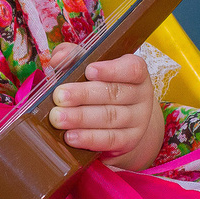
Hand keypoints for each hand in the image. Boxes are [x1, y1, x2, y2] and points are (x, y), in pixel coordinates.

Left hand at [47, 42, 163, 169]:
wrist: (123, 123)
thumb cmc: (101, 87)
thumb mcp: (91, 68)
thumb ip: (74, 57)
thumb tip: (58, 59)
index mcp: (136, 72)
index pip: (131, 69)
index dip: (111, 70)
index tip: (89, 70)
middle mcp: (141, 95)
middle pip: (114, 93)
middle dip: (83, 95)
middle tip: (59, 96)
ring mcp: (139, 119)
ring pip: (110, 117)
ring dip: (81, 118)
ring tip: (58, 118)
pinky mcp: (130, 141)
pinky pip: (110, 139)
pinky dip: (89, 138)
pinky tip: (70, 137)